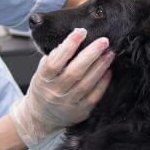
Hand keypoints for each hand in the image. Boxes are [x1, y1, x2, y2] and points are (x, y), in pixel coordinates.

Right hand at [9, 28, 112, 149]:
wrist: (40, 117)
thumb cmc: (43, 89)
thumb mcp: (41, 72)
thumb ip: (54, 58)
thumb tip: (71, 41)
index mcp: (43, 79)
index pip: (55, 61)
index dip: (68, 46)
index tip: (81, 32)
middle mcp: (55, 92)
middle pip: (74, 72)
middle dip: (91, 54)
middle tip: (104, 41)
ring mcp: (67, 104)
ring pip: (86, 83)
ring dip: (100, 67)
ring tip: (110, 54)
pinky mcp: (79, 112)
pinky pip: (94, 96)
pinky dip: (102, 83)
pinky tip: (108, 71)